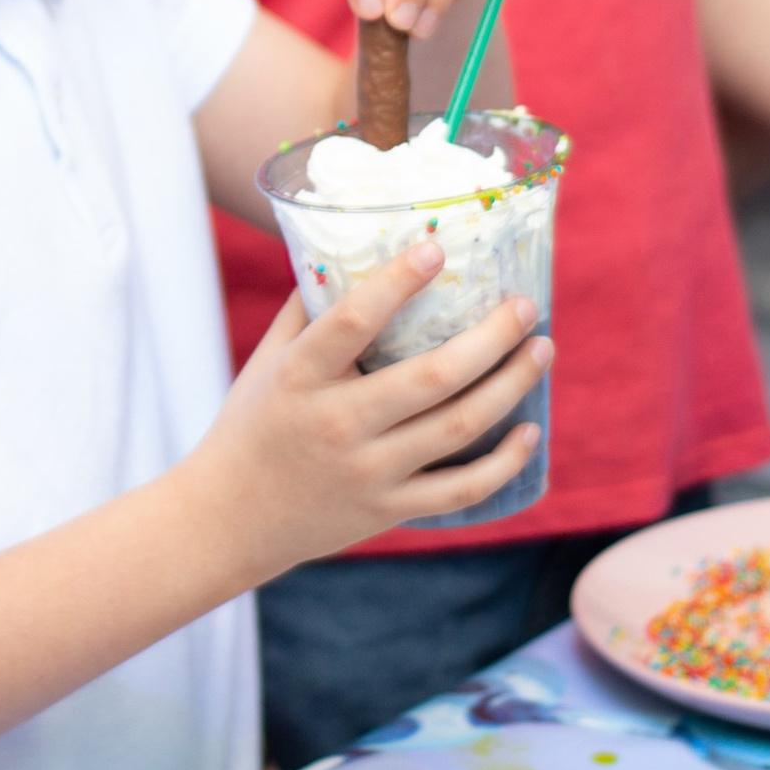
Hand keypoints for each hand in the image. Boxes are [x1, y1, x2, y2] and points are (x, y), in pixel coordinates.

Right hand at [194, 243, 549, 571]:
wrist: (228, 521)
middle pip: (431, 377)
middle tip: (525, 305)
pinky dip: (502, 463)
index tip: (435, 249)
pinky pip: (460, 489)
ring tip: (541, 349)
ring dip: (510, 386)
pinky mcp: (388, 509)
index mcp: (300, 378)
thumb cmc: (250, 425)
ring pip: (457, 427)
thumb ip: (308, 310)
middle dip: (491, 337)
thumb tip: (352, 251)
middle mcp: (337, 423)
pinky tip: (529, 431)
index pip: (352, 322)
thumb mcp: (266, 362)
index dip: (396, 283)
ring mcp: (368, 472)